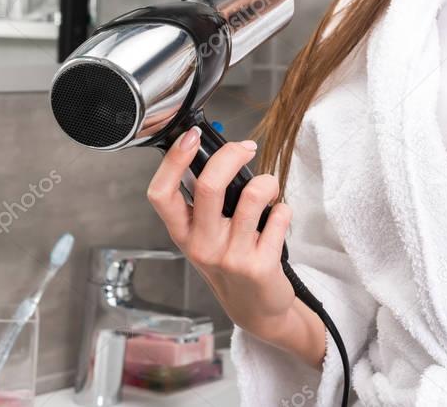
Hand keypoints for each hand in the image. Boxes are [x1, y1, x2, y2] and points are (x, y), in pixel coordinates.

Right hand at [147, 126, 325, 366]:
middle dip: (230, 155)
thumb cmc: (229, 262)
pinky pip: (279, 216)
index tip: (191, 137)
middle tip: (245, 148)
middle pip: (209, 186)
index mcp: (182, 233)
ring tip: (268, 187)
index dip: (173, 160)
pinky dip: (284, 208)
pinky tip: (279, 217)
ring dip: (267, 182)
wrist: (255, 309)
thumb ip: (205, 201)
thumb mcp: (205, 235)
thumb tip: (218, 154)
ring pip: (252, 196)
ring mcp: (231, 257)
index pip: (162, 194)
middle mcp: (202, 246)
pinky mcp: (260, 265)